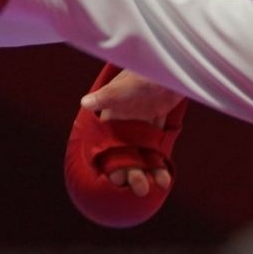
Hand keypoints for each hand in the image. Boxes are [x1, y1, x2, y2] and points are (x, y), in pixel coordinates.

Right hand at [82, 68, 182, 192]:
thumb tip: (84, 102)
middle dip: (131, 172)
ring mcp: (141, 124)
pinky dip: (160, 163)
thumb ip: (106, 97)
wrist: (168, 64)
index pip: (106, 144)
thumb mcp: (123, 86)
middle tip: (139, 188)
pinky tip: (165, 178)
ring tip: (158, 184)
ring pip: (142, 154)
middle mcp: (123, 123)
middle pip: (125, 153)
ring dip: (148, 171)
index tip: (115, 179)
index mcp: (110, 116)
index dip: (110, 162)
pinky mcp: (156, 124)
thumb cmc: (141, 71)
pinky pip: (157, 148)